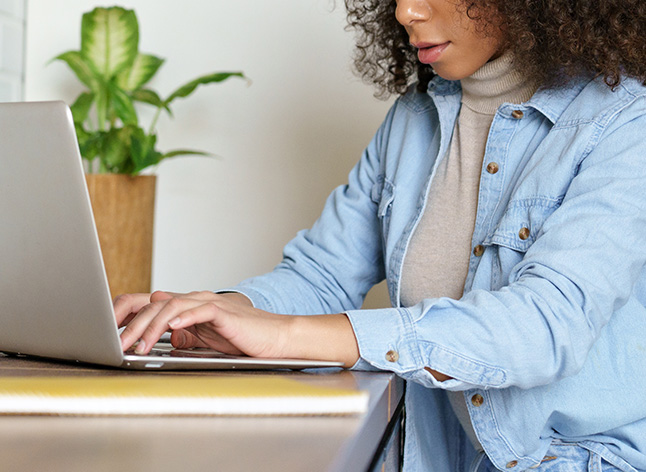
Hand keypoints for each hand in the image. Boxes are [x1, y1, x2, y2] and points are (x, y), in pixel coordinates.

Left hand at [113, 291, 359, 365]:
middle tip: (115, 344)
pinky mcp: (224, 312)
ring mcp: (209, 304)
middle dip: (130, 324)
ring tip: (136, 345)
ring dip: (151, 327)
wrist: (275, 338)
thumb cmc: (243, 340)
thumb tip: (160, 333)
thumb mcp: (204, 339)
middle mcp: (194, 300)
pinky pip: (200, 310)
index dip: (125, 314)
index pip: (149, 304)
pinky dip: (183, 318)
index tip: (104, 331)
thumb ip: (182, 333)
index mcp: (186, 306)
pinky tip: (170, 329)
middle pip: (154, 305)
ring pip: (171, 306)